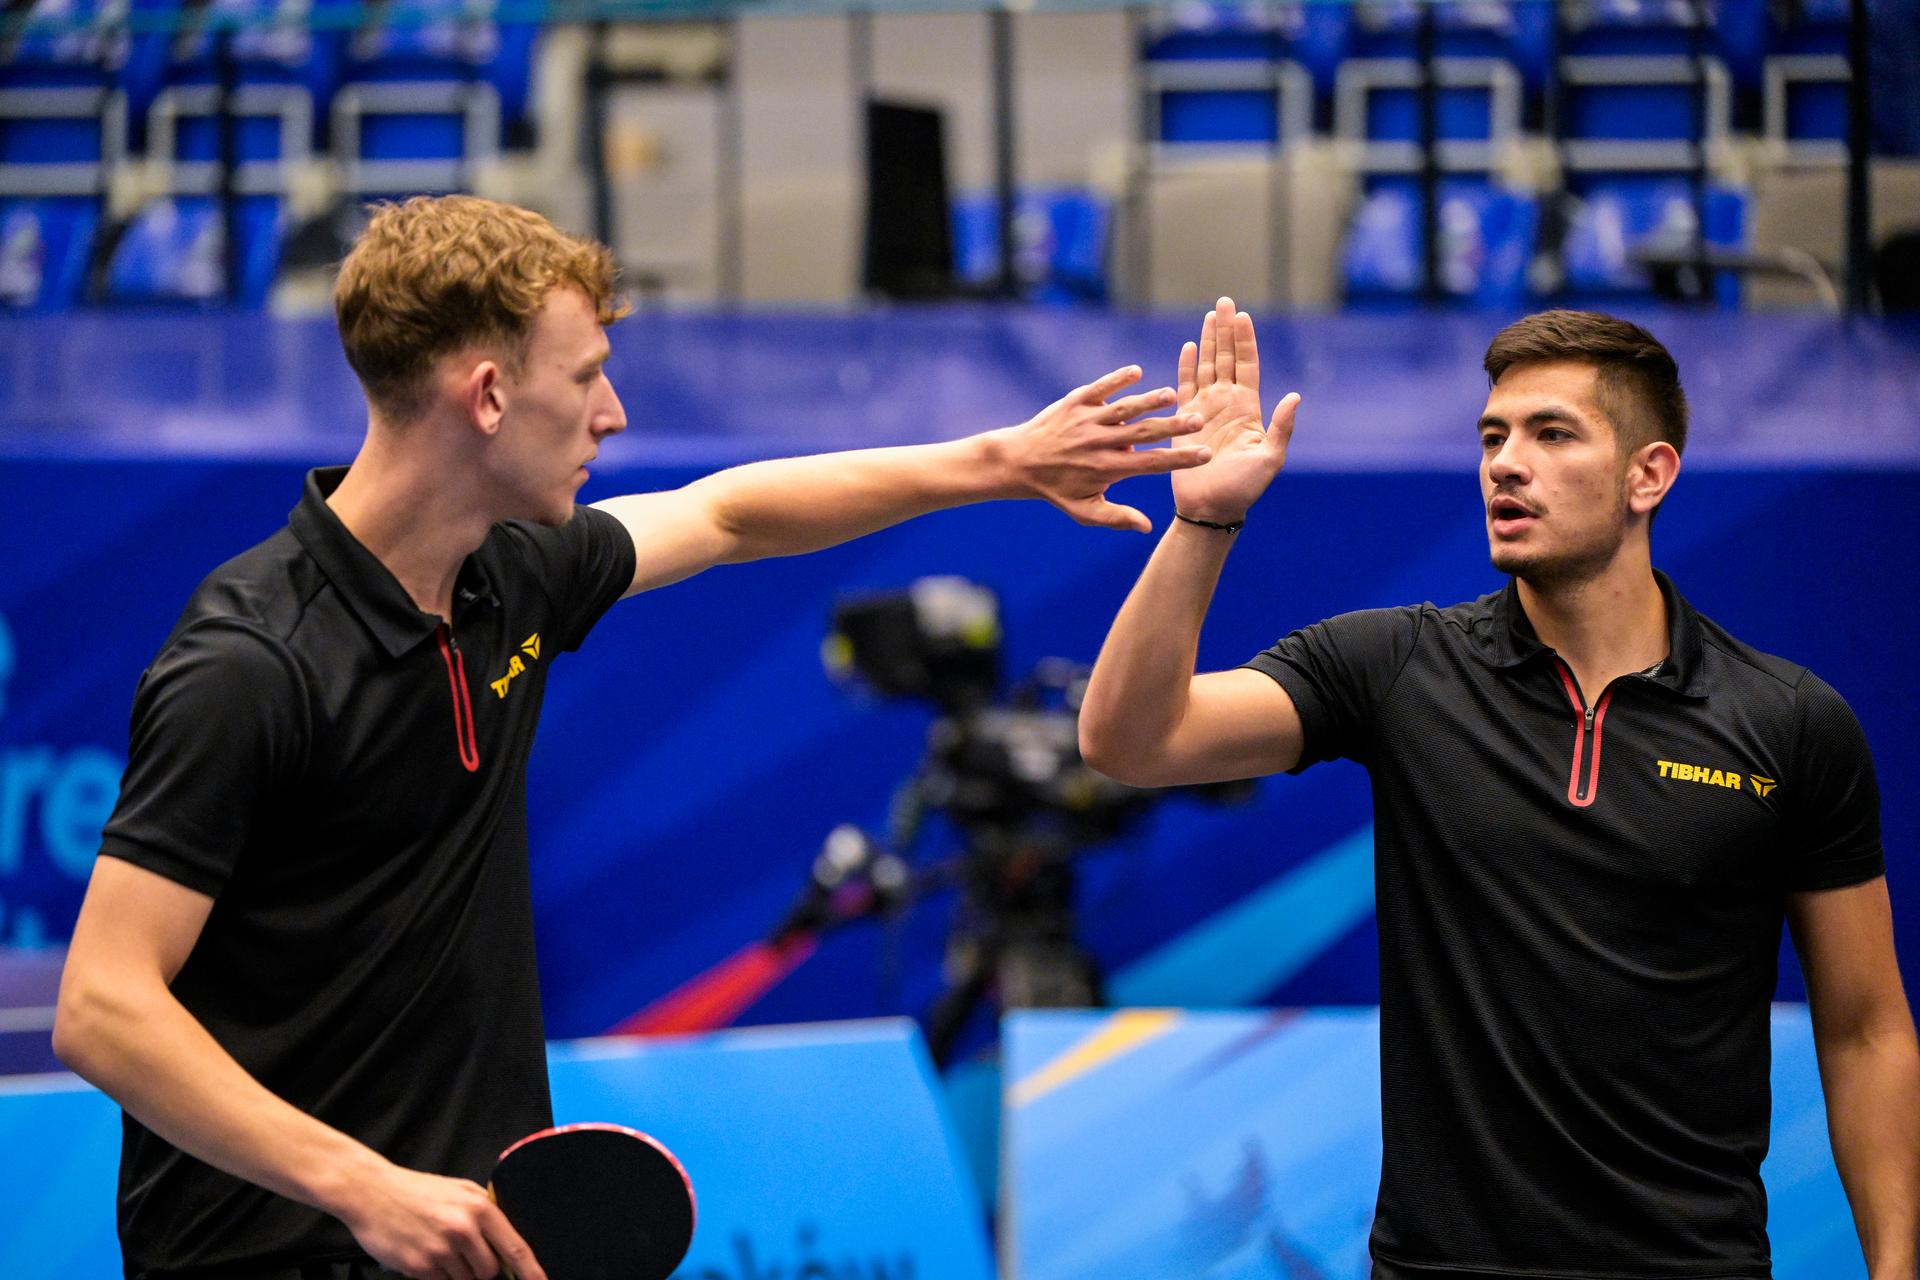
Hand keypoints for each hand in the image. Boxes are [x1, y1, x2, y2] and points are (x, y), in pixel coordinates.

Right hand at [335, 1158, 546, 1279]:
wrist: (372, 1192)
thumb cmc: (418, 1192)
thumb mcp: (460, 1191)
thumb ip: (485, 1215)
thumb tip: (507, 1245)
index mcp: (479, 1208)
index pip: (515, 1248)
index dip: (531, 1271)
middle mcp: (464, 1229)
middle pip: (489, 1271)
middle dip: (480, 1267)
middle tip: (460, 1249)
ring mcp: (441, 1250)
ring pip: (465, 1279)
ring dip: (456, 1271)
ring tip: (437, 1246)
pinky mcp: (420, 1267)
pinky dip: (435, 1274)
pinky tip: (423, 1252)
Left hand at [994, 365, 1209, 532]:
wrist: (1018, 462)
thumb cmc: (1055, 489)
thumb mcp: (1084, 511)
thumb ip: (1116, 518)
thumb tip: (1147, 527)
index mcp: (1107, 469)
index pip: (1152, 464)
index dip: (1180, 460)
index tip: (1206, 455)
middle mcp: (1100, 443)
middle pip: (1144, 433)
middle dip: (1173, 426)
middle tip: (1200, 420)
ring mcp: (1087, 420)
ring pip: (1124, 408)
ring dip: (1149, 400)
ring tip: (1173, 394)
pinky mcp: (1075, 402)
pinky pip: (1100, 389)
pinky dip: (1117, 380)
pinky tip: (1136, 371)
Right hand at [1169, 297, 1298, 524]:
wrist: (1211, 507)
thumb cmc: (1244, 488)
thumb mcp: (1270, 458)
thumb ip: (1281, 427)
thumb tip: (1295, 396)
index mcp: (1248, 408)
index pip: (1247, 365)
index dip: (1245, 340)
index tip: (1243, 315)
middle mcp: (1227, 403)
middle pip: (1226, 357)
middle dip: (1225, 329)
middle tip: (1224, 301)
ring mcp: (1205, 409)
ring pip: (1207, 366)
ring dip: (1208, 341)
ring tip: (1209, 315)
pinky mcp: (1184, 420)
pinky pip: (1184, 387)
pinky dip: (1186, 366)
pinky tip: (1189, 346)